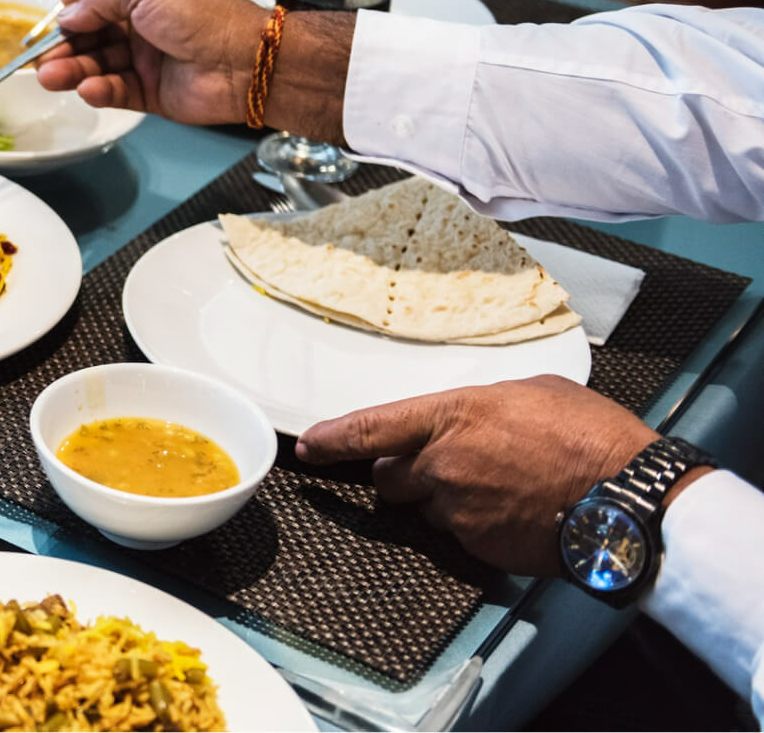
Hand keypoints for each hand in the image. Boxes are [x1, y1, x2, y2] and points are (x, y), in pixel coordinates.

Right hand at [36, 0, 263, 125]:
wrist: (245, 62)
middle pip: (93, 30)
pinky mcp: (151, 90)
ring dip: (73, 69)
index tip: (58, 10)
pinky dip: (99, 90)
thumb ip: (100, 0)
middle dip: (65, 42)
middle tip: (41, 57)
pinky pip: (116, 90)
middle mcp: (146, 19)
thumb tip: (68, 15)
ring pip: (99, 63)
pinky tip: (87, 90)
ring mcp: (148, 56)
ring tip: (50, 78)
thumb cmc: (203, 15)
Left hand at [295, 375, 671, 576]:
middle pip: (391, 477)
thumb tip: (468, 419)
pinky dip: (479, 524)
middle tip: (455, 465)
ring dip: (449, 499)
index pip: (371, 428)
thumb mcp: (533, 393)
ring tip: (504, 487)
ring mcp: (458, 510)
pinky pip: (460, 534)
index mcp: (453, 416)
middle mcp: (443, 464)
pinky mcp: (477, 546)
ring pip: (428, 507)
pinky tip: (517, 510)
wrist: (629, 499)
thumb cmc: (592, 439)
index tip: (310, 445)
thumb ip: (482, 406)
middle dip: (408, 473)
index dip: (333, 438)